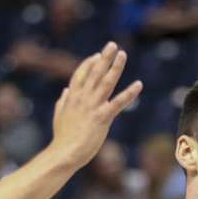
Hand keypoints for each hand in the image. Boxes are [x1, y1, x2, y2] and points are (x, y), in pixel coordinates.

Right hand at [48, 42, 142, 169]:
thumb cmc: (63, 137)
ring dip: (115, 67)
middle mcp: (82, 98)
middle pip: (95, 72)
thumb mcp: (59, 115)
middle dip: (104, 57)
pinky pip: (118, 102)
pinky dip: (129, 93)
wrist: (65, 153)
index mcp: (72, 97)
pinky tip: (138, 84)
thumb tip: (66, 91)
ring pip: (106, 82)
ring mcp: (93, 106)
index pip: (81, 74)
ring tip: (123, 54)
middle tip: (113, 45)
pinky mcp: (102, 117)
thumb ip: (63, 101)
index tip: (97, 55)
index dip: (89, 63)